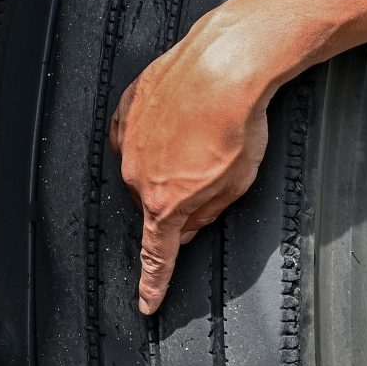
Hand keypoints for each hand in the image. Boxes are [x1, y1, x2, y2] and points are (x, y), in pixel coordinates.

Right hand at [109, 5, 273, 314]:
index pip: (156, 254)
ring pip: (144, 165)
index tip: (147, 302)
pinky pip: (137, 130)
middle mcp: (137, 173)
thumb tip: (189, 225)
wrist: (225, 63)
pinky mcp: (130, 105)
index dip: (152, 282)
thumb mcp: (237, 184)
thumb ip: (207, 213)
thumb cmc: (236, 121)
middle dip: (178, 197)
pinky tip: (181, 118)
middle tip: (211, 174)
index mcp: (164, 201)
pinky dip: (157, 130)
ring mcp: (129, 137)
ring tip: (204, 135)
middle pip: (155, 202)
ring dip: (169, 159)